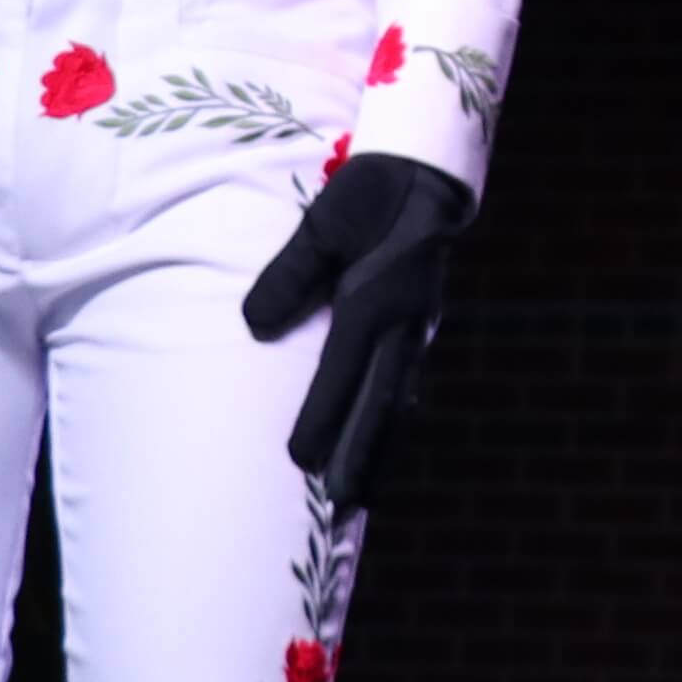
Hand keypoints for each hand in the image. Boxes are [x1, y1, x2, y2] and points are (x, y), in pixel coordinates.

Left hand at [242, 156, 472, 513]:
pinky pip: (408, 387)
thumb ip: (289, 274)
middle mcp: (400, 326)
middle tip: (342, 503)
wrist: (427, 177)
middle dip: (361, 455)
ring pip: (400, 403)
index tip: (300, 459)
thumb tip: (254, 324)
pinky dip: (395, 424)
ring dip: (382, 450)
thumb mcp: (322, 225)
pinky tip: (383, 446)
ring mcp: (415, 332)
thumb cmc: (366, 196)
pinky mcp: (420, 330)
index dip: (323, 417)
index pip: (343, 371)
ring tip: (365, 495)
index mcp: (372, 301)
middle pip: (381, 403)